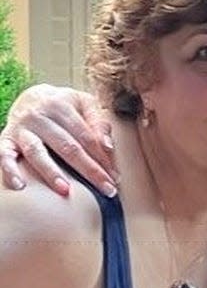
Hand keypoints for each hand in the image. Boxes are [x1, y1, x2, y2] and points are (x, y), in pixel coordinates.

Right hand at [0, 85, 116, 195]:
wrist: (30, 96)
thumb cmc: (63, 105)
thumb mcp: (84, 104)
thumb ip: (99, 122)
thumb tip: (107, 146)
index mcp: (62, 105)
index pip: (87, 137)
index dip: (103, 158)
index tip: (114, 178)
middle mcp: (40, 115)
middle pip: (68, 147)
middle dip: (89, 170)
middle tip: (106, 190)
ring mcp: (21, 128)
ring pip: (37, 152)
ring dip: (51, 172)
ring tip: (65, 190)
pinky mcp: (6, 139)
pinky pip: (4, 156)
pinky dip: (10, 170)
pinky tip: (19, 185)